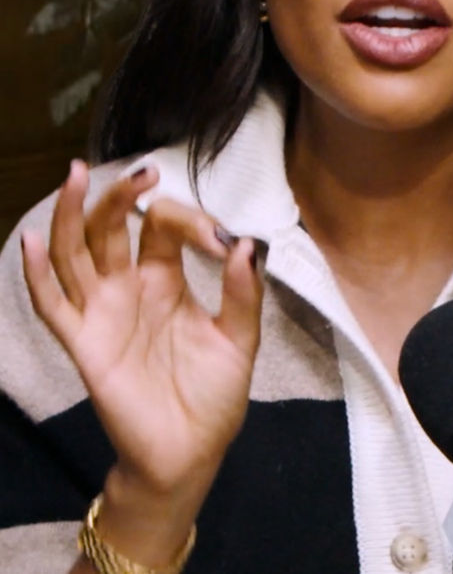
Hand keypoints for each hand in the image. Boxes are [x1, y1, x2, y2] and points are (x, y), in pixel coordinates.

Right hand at [20, 160, 262, 501]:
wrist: (190, 454)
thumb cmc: (214, 395)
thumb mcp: (240, 340)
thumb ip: (243, 294)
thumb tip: (247, 244)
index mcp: (165, 278)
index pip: (163, 226)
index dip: (190, 221)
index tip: (220, 241)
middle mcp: (128, 287)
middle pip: (111, 227)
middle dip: (120, 195)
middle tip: (142, 171)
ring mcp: (103, 313)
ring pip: (76, 253)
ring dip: (72, 214)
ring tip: (76, 176)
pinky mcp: (84, 345)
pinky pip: (52, 306)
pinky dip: (37, 274)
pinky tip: (32, 241)